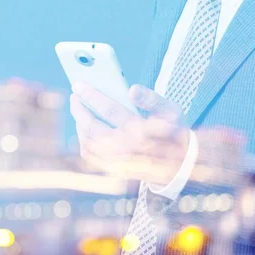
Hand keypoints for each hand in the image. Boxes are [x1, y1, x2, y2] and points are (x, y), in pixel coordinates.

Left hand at [70, 82, 189, 183]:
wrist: (180, 163)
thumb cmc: (172, 130)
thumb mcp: (170, 110)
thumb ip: (152, 98)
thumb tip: (132, 90)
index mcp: (141, 131)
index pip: (110, 110)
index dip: (91, 96)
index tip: (79, 84)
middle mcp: (127, 148)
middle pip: (93, 128)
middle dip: (79, 110)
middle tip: (74, 97)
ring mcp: (118, 162)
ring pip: (88, 142)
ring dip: (79, 124)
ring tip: (78, 110)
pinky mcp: (114, 169)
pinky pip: (90, 155)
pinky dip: (83, 140)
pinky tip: (83, 128)